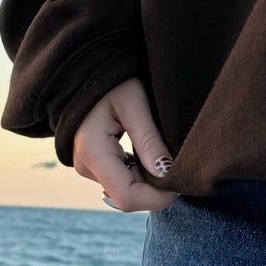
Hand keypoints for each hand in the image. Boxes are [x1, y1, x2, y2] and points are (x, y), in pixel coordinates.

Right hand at [71, 78, 176, 211]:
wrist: (87, 68)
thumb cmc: (113, 79)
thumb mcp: (134, 102)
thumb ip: (148, 139)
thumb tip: (166, 174)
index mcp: (93, 151)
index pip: (126, 196)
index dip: (156, 197)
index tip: (180, 182)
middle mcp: (86, 165)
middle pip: (127, 196)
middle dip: (155, 188)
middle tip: (177, 164)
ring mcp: (87, 166)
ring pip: (125, 190)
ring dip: (148, 180)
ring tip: (162, 152)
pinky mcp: (93, 163)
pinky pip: (120, 179)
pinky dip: (139, 173)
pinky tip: (149, 153)